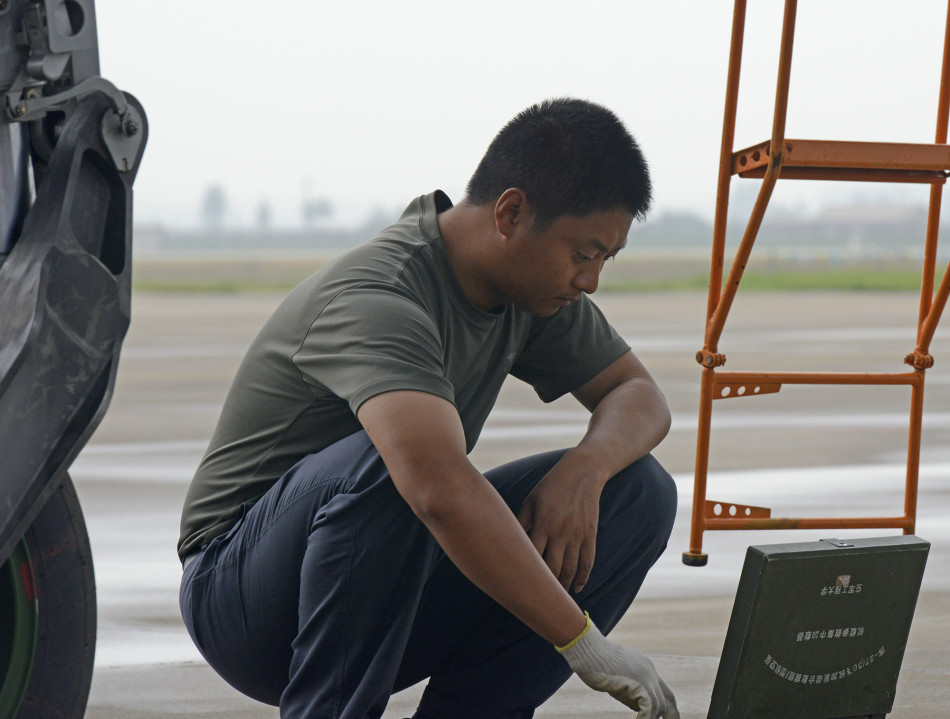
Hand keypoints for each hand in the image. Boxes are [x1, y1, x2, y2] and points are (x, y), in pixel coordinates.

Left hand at [516, 450, 603, 592]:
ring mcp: (578, 535)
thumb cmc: (551, 486)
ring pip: (570, 569)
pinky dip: (583, 577)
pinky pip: (588, 561)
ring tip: (554, 599)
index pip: (531, 556)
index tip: (517, 585)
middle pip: (552, 569)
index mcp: (542, 523)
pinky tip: (576, 588)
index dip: (525, 573)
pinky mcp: (590, 534)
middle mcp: (560, 532)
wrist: (583, 471)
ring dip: (562, 587)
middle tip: (535, 599)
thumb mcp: (531, 500)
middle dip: (545, 587)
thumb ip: (520, 523)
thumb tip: (509, 543)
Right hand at [558, 617, 679, 718]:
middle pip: (667, 699)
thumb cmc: (594, 662)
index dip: (668, 706)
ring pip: (659, 705)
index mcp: (646, 667)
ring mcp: (646, 677)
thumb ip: (629, 690)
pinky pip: (649, 708)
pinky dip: (645, 718)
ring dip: (651, 717)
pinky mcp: (639, 684)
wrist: (588, 650)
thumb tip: (637, 707)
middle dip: (669, 715)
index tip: (667, 718)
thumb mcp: (617, 677)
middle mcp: (650, 671)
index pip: (664, 691)